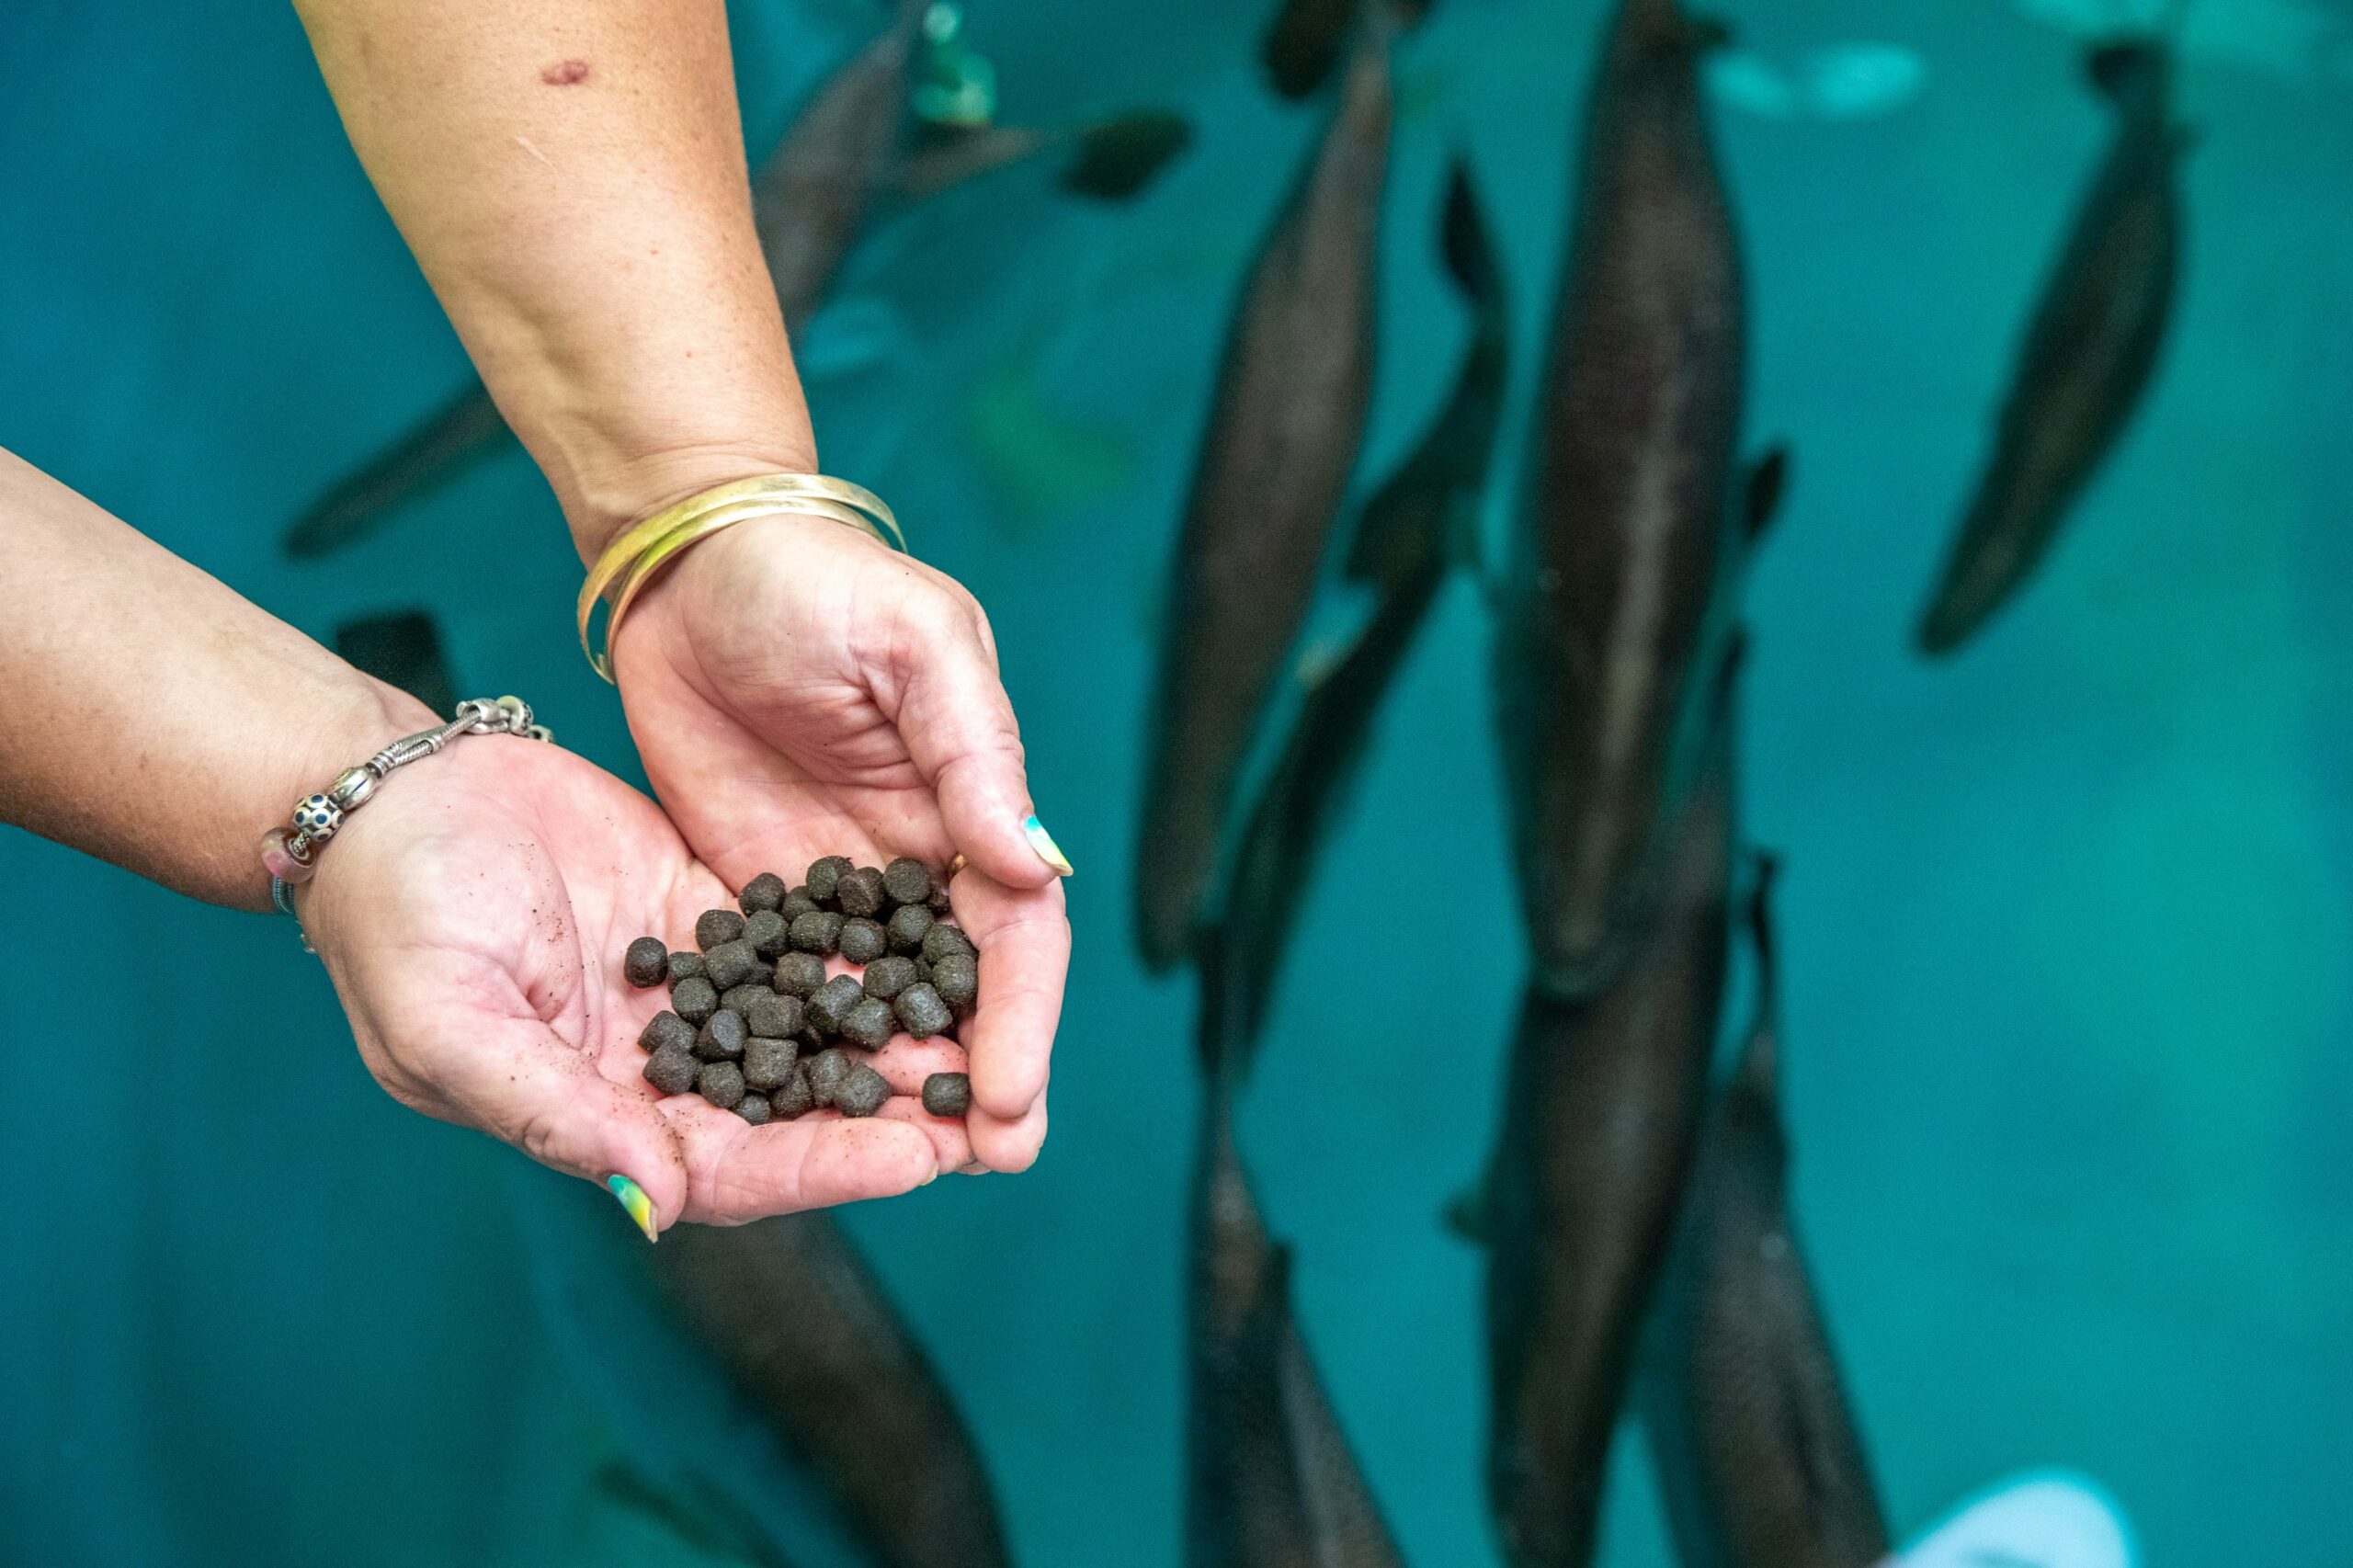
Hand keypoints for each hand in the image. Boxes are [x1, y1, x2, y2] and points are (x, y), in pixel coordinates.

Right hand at [299, 729, 983, 1231]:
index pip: (731, 1169)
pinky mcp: (712, 916)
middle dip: (889, 1121)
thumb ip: (550, 1111)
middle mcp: (659, 1071)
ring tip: (992, 1042)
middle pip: (793, 1115)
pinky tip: (942, 950)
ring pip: (811, 1035)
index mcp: (599, 1119)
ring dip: (894, 1044)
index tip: (912, 1160)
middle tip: (990, 1118)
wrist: (395, 796)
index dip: (820, 1168)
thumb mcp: (449, 1023)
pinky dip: (865, 957)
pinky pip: (801, 946)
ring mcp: (693, 994)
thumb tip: (653, 1201)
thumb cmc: (398, 917)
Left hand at [606, 511, 1070, 1174]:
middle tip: (981, 1165)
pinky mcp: (757, 899)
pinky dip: (806, 1059)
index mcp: (973, 809)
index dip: (1024, 1020)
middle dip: (978, 1081)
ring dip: (896, 1090)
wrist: (691, 562)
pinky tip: (798, 1124)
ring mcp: (836, 892)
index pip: (1018, 937)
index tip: (1016, 1101)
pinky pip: (789, 993)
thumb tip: (1033, 873)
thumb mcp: (916, 649)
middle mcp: (917, 865)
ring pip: (881, 1012)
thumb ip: (973, 758)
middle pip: (960, 995)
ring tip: (902, 1171)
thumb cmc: (817, 584)